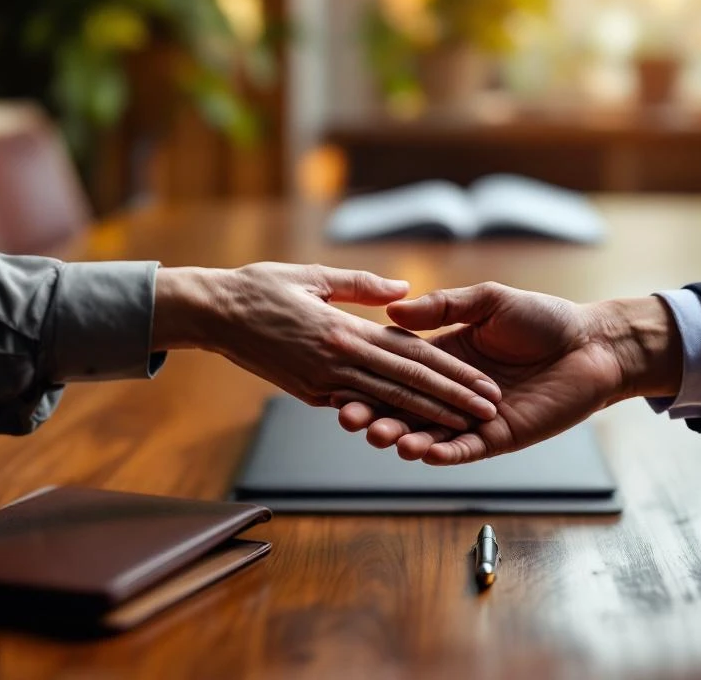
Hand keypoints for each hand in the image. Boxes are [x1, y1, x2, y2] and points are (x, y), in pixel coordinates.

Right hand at [152, 263, 501, 429]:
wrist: (210, 314)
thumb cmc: (260, 287)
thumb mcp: (312, 274)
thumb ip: (361, 283)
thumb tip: (405, 291)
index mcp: (342, 330)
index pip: (410, 356)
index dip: (451, 373)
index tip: (483, 383)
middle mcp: (335, 362)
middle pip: (406, 385)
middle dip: (452, 400)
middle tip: (490, 411)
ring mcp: (320, 383)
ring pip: (385, 403)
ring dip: (428, 417)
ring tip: (465, 426)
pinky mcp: (308, 393)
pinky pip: (355, 406)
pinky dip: (388, 417)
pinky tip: (415, 426)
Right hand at [336, 282, 681, 464]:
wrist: (591, 343)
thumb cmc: (542, 319)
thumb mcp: (487, 301)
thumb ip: (443, 308)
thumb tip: (394, 310)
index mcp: (444, 357)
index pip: (397, 372)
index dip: (369, 379)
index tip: (341, 383)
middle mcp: (452, 391)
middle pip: (403, 408)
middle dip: (376, 415)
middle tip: (350, 419)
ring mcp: (473, 418)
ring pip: (428, 434)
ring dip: (403, 438)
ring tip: (383, 437)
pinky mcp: (498, 438)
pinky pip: (464, 449)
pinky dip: (443, 453)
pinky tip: (421, 451)